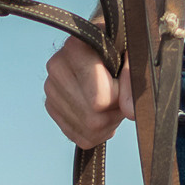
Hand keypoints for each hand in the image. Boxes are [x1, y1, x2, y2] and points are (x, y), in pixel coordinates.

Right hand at [43, 32, 134, 148]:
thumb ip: (133, 78)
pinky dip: (96, 130)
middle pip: (92, 119)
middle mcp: (57, 67)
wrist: (103, 48)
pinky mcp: (51, 105)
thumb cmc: (120, 47)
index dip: (119, 96)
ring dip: (107, 122)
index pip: (99, 99)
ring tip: (110, 99)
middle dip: (113, 112)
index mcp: (75, 48)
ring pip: (87, 130)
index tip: (122, 80)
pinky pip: (79, 136)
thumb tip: (130, 111)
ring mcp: (51, 88)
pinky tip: (100, 110)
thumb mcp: (133, 53)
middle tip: (119, 94)